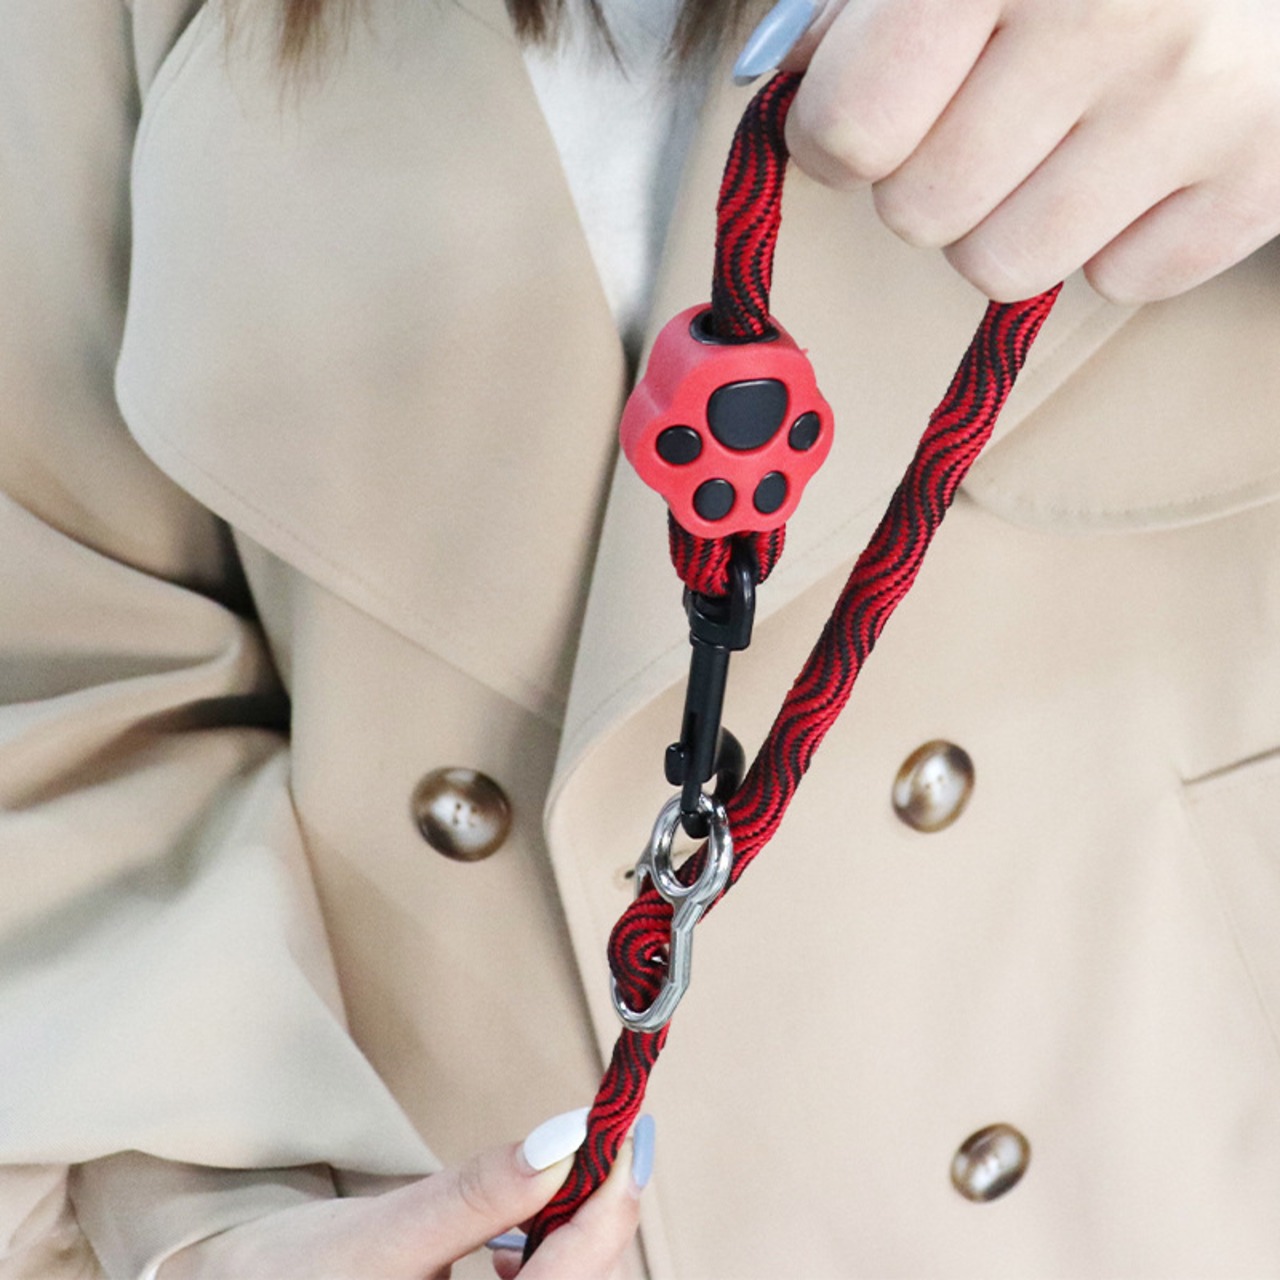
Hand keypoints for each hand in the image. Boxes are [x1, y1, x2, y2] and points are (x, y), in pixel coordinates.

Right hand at [157, 1125, 644, 1279]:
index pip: (576, 1278)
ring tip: (570, 1176)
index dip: (612, 1201)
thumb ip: (477, 1193)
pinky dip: (547, 1255)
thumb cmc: (296, 1274)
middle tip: (608, 1139)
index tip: (629, 1129)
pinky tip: (525, 1233)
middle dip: (603, 1215)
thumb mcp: (387, 1230)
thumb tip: (565, 1140)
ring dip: (580, 1234)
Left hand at [774, 0, 1279, 301]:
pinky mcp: (1263, 173)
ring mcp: (1199, 102)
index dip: (832, 139)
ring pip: (1002, 266)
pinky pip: (1119, 282)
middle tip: (978, 112)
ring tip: (1057, 134)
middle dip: (923, 175)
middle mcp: (1115, 18)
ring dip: (1004, 219)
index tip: (853, 124)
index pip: (855, 128)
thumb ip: (860, 0)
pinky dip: (1113, 235)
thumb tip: (784, 81)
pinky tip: (1141, 151)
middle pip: (919, 213)